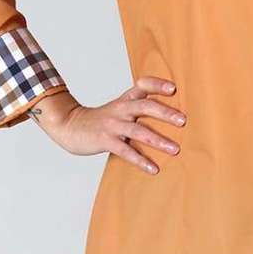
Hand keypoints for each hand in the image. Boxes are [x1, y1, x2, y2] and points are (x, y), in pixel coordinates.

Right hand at [46, 76, 184, 173]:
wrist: (69, 125)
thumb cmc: (101, 119)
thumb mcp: (119, 107)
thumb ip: (139, 107)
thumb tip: (170, 115)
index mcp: (126, 100)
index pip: (143, 86)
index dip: (158, 85)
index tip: (173, 88)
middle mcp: (121, 109)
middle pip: (145, 106)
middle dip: (165, 113)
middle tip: (183, 121)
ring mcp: (113, 125)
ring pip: (138, 130)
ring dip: (158, 140)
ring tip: (175, 149)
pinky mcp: (105, 140)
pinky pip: (125, 150)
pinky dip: (140, 160)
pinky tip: (153, 168)